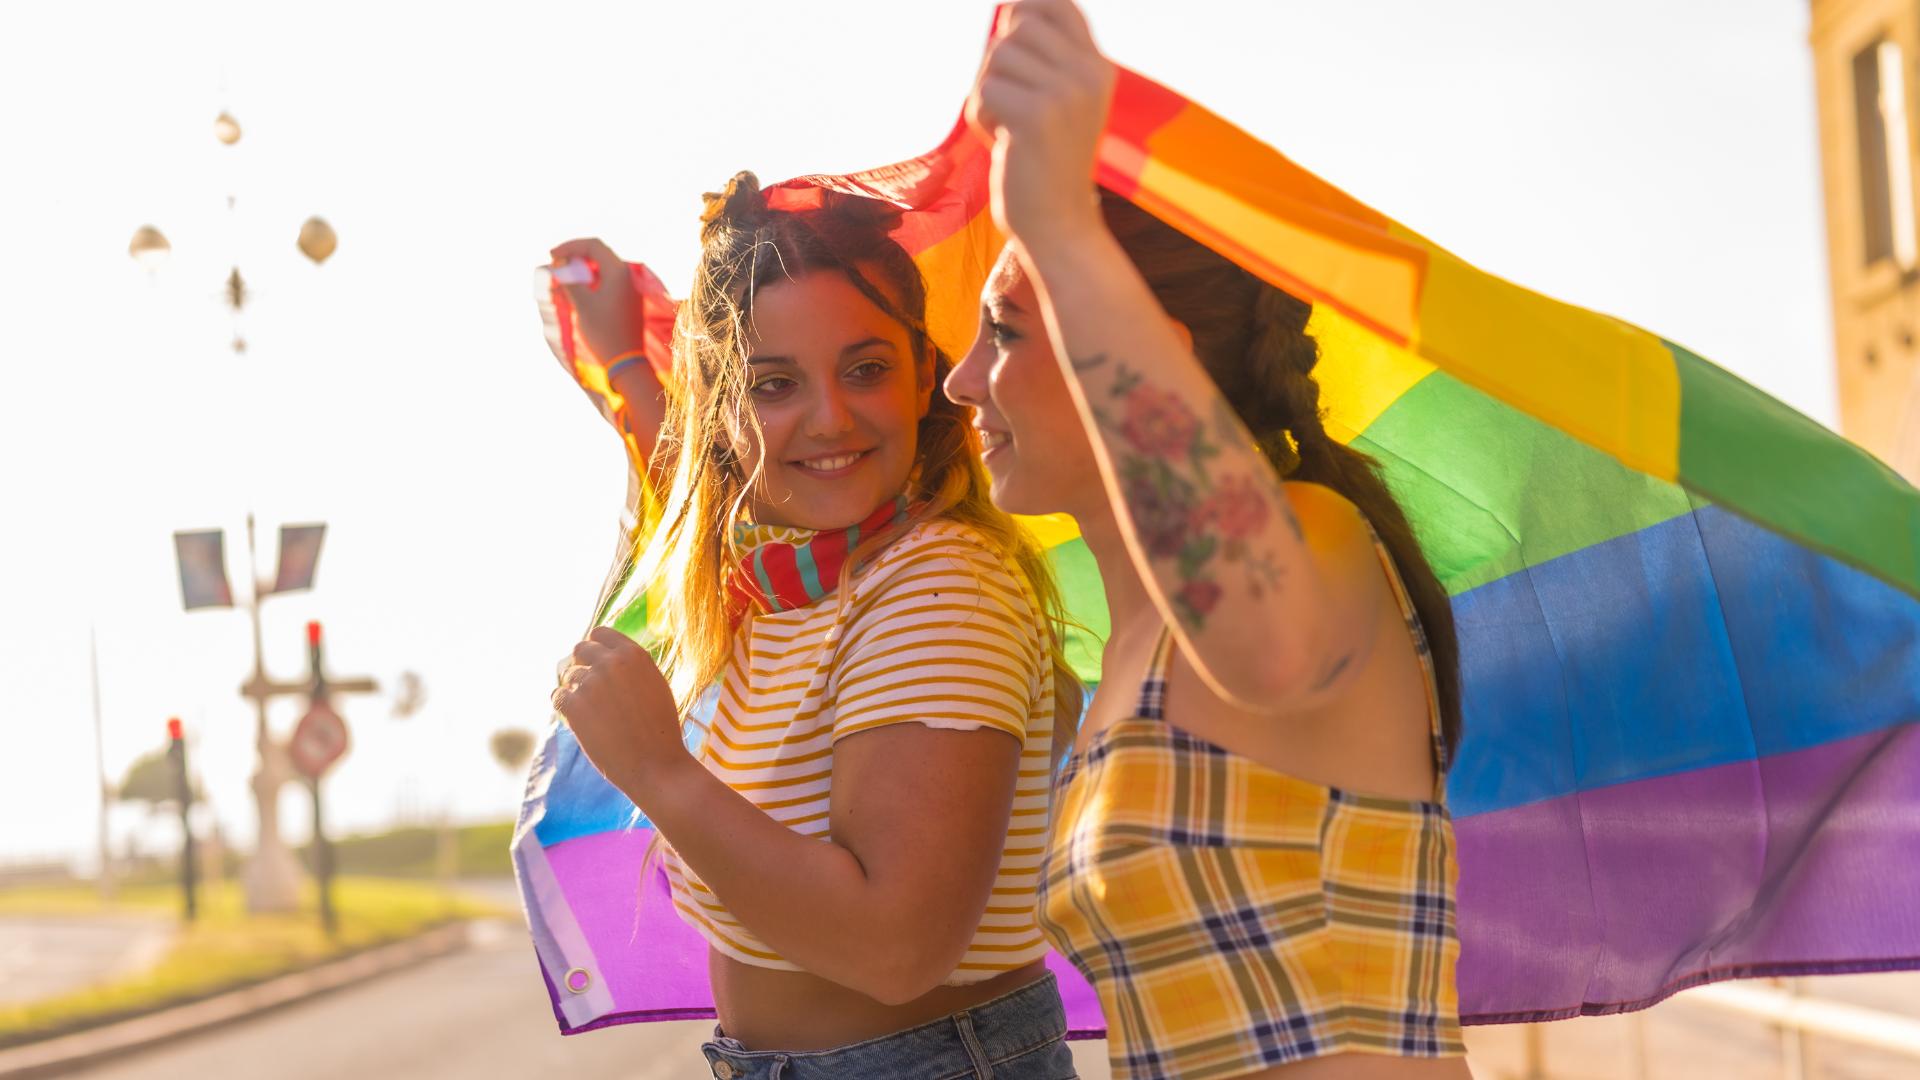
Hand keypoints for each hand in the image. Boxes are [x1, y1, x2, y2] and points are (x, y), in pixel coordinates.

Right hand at [549, 238, 646, 367]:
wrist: (626, 360)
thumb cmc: (603, 330)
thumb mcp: (582, 303)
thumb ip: (569, 280)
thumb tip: (558, 267)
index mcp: (619, 271)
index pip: (594, 245)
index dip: (571, 246)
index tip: (553, 255)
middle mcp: (627, 275)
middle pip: (599, 255)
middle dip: (575, 257)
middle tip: (555, 263)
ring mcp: (629, 287)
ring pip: (602, 269)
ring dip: (581, 271)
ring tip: (561, 280)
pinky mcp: (628, 299)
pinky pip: (607, 282)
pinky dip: (590, 282)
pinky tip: (574, 291)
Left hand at [551, 627, 686, 798]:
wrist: (656, 765)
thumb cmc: (659, 730)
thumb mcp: (654, 685)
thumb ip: (630, 667)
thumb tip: (602, 655)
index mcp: (634, 654)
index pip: (599, 633)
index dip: (595, 649)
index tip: (595, 665)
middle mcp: (611, 662)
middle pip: (579, 650)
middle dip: (583, 667)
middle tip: (592, 691)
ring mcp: (591, 683)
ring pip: (568, 676)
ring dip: (576, 691)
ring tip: (595, 715)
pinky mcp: (575, 705)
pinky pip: (558, 697)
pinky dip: (565, 707)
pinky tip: (580, 721)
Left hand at [966, 0, 1114, 251]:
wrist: (1059, 225)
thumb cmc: (1047, 165)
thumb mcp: (1059, 104)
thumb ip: (1043, 60)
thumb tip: (1006, 7)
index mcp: (1098, 68)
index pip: (1058, 3)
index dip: (1024, 6)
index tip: (1007, 28)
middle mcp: (1089, 74)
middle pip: (1019, 23)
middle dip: (998, 59)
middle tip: (1007, 100)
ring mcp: (1066, 93)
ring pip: (997, 55)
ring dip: (987, 92)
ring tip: (1008, 126)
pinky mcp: (1037, 115)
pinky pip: (984, 90)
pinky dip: (981, 117)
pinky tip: (1003, 142)